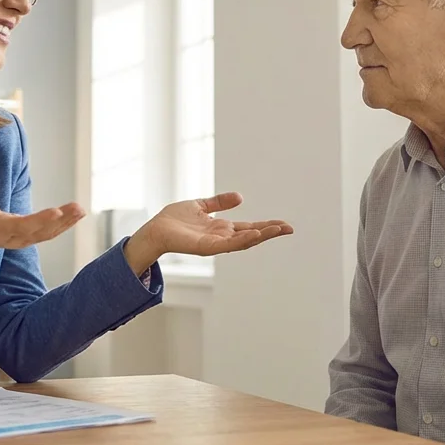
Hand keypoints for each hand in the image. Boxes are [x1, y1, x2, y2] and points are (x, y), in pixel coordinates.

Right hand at [0, 182, 84, 281]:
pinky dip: (65, 225)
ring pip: (48, 234)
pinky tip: (78, 214)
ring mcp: (23, 240)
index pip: (21, 226)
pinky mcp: (30, 238)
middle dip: (59, 221)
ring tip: (80, 209)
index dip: (39, 220)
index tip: (56, 211)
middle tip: (77, 207)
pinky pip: (50, 233)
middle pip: (39, 231)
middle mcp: (13, 238)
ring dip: (67, 222)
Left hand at [123, 192, 292, 273]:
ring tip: (278, 230)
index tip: (284, 224)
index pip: (249, 227)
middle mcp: (222, 237)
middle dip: (270, 232)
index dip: (266, 226)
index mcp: (222, 228)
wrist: (155, 229)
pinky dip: (242, 240)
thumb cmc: (174, 220)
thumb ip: (219, 203)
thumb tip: (240, 197)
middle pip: (251, 235)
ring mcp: (216, 244)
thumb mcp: (201, 205)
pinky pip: (228, 244)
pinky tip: (254, 234)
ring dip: (261, 236)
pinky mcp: (206, 247)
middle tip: (290, 229)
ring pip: (243, 241)